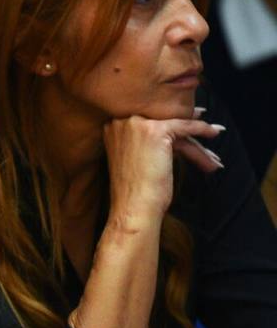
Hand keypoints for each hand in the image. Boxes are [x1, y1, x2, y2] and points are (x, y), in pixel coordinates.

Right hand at [102, 113, 223, 224]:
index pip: (149, 122)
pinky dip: (202, 129)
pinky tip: (214, 133)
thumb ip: (145, 144)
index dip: (171, 124)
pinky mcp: (155, 130)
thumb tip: (168, 134)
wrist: (133, 207)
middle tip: (207, 134)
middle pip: (163, 125)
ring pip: (175, 128)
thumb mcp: (135, 160)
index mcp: (112, 129)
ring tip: (212, 159)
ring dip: (197, 145)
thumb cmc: (134, 191)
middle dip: (187, 132)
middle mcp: (121, 122)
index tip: (189, 121)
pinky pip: (184, 126)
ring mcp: (136, 125)